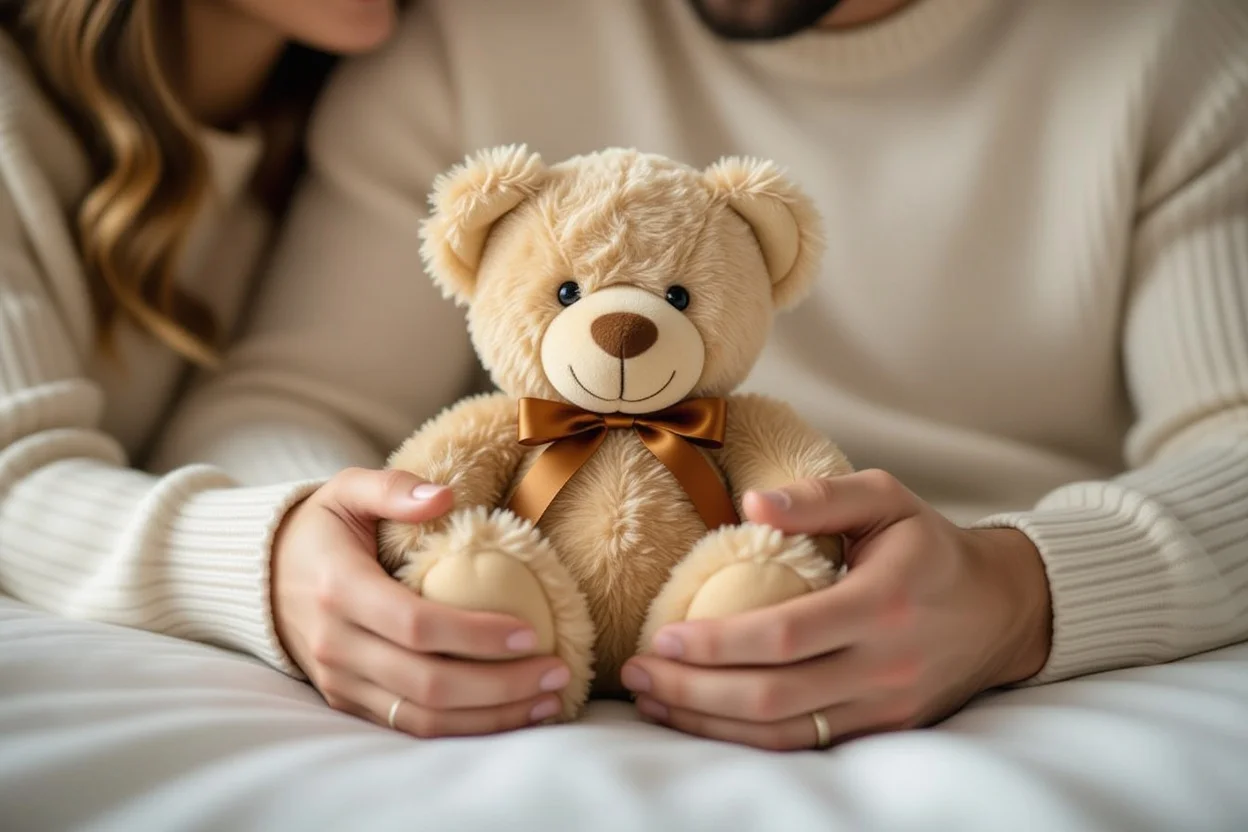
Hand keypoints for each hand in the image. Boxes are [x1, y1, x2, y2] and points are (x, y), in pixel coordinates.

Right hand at [271, 467, 570, 736]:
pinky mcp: (349, 702)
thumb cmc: (319, 527)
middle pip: (427, 682)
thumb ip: (393, 487)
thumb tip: (445, 496)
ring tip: (548, 699)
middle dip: (501, 685)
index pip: (415, 625)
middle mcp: (336, 644)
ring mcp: (340, 681)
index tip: (531, 632)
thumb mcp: (347, 490)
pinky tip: (511, 713)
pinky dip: (465, 729)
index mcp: (339, 589)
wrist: (259, 576)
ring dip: (492, 717)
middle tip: (558, 672)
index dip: (475, 634)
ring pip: (423, 717)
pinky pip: (411, 727)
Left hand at [620, 470, 1051, 749]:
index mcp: (882, 603)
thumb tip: (749, 502)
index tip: (660, 634)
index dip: (716, 643)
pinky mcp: (882, 729)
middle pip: (773, 695)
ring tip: (651, 698)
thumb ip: (820, 496)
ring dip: (707, 722)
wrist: (1003, 610)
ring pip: (782, 732)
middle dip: (693, 690)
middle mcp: (884, 665)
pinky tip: (700, 719)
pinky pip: (803, 744)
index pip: (784, 635)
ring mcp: (884, 706)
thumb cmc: (930, 547)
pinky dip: (744, 738)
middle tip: (636, 670)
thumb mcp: (885, 497)